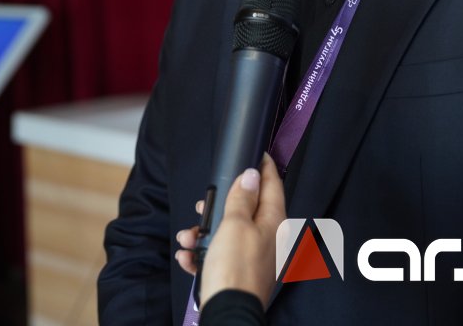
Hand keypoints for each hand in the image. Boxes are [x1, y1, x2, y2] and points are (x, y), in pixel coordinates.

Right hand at [174, 153, 285, 308]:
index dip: (264, 168)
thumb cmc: (234, 268)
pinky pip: (220, 255)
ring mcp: (254, 256)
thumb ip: (242, 198)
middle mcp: (268, 238)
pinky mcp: (239, 272)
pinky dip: (203, 254)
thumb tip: (252, 175)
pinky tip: (188, 257)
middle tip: (204, 203)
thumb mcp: (234, 224)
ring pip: (228, 233)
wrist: (227, 312)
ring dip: (204, 232)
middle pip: (246, 209)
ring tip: (188, 237)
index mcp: (274, 222)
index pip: (273, 186)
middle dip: (221, 205)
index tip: (258, 153)